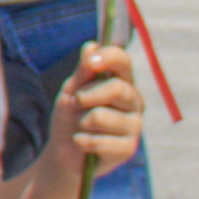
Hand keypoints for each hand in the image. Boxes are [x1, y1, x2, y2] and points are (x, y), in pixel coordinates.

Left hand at [51, 40, 144, 180]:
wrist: (64, 152)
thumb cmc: (70, 116)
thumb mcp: (71, 91)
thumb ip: (82, 73)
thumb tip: (91, 46)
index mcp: (122, 82)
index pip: (123, 62)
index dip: (109, 58)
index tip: (92, 61)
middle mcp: (134, 101)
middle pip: (117, 88)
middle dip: (86, 95)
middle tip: (74, 103)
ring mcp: (134, 125)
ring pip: (101, 116)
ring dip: (81, 122)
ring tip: (81, 128)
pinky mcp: (128, 148)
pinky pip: (99, 141)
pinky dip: (83, 141)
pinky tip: (84, 144)